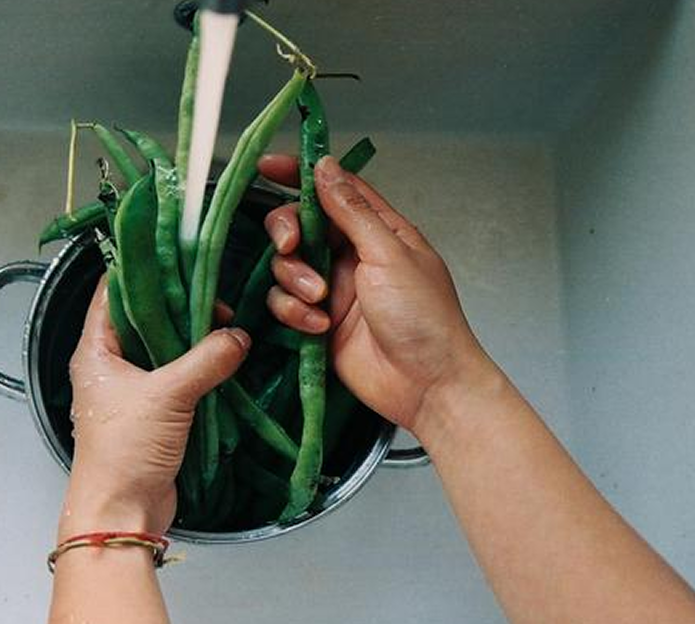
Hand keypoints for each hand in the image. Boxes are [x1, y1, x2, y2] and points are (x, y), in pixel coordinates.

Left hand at [60, 279, 250, 538]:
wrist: (121, 512)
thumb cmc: (124, 451)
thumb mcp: (169, 396)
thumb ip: (207, 361)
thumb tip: (239, 336)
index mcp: (95, 350)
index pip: (114, 292)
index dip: (143, 269)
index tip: (179, 254)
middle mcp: (109, 364)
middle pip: (144, 318)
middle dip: (179, 304)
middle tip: (216, 294)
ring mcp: (131, 389)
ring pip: (163, 348)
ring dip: (192, 338)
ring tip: (225, 322)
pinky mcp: (152, 412)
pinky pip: (177, 376)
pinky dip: (198, 366)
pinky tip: (224, 356)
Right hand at [257, 154, 495, 438]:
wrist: (426, 385)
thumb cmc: (424, 318)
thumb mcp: (388, 255)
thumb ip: (352, 211)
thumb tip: (326, 168)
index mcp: (378, 230)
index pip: (335, 189)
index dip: (300, 175)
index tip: (268, 168)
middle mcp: (352, 255)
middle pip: (300, 225)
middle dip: (288, 233)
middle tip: (291, 246)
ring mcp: (333, 290)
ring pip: (287, 267)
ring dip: (295, 282)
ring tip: (320, 301)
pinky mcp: (317, 322)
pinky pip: (286, 305)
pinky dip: (295, 314)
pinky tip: (318, 327)